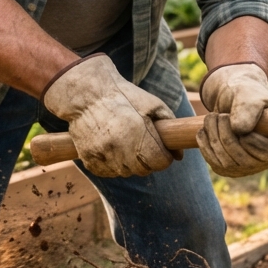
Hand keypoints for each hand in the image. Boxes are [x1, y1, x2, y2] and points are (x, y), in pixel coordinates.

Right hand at [43, 55, 175, 176]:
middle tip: (143, 145)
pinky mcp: (88, 159)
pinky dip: (113, 165)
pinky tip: (113, 149)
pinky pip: (107, 173)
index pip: (160, 162)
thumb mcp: (152, 104)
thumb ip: (169, 126)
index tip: (162, 150)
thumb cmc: (124, 96)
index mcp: (138, 134)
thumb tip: (179, 155)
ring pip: (125, 173)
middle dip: (148, 160)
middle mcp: (119, 148)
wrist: (88, 94)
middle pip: (144, 170)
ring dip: (130, 164)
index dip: (165, 157)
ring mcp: (102, 155)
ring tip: (126, 144)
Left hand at [196, 62, 267, 177]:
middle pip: (248, 161)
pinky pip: (216, 164)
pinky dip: (206, 146)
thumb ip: (248, 108)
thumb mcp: (249, 95)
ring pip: (228, 164)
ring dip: (214, 138)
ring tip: (211, 117)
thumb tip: (240, 131)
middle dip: (228, 137)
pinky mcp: (229, 168)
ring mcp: (248, 167)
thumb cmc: (246, 94)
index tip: (241, 129)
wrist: (232, 99)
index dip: (257, 144)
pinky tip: (205, 130)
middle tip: (219, 116)